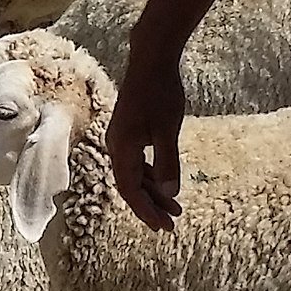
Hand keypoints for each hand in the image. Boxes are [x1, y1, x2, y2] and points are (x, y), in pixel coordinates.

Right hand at [105, 57, 186, 229]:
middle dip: (149, 206)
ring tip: (173, 208)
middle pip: (130, 185)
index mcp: (122, 148)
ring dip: (152, 192)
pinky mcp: (129, 132)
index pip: (130, 189)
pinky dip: (151, 176)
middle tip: (170, 224)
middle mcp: (116, 146)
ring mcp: (122, 139)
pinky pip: (137, 163)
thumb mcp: (167, 131)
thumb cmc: (160, 94)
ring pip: (134, 175)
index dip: (145, 210)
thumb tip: (169, 192)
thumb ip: (167, 162)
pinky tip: (165, 183)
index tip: (162, 227)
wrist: (150, 63)